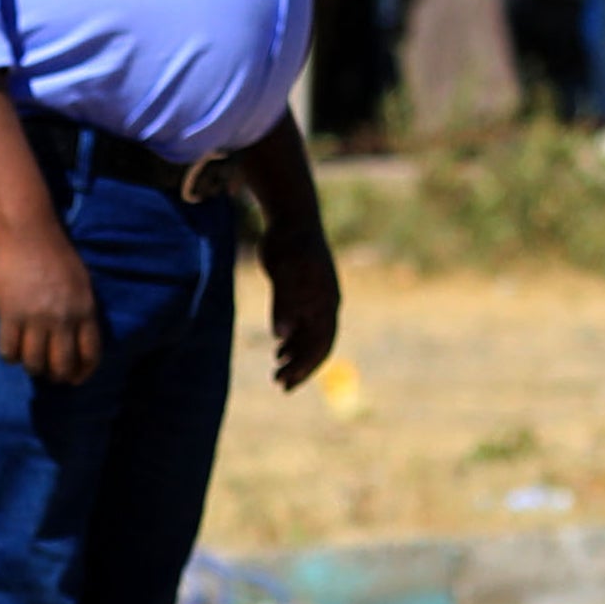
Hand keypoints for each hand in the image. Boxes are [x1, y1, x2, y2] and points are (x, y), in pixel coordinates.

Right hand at [0, 216, 102, 384]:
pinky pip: (8, 349)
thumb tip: (79, 336)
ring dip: (32, 367)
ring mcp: (36, 318)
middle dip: (56, 375)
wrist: (28, 236)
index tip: (75, 379)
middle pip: (62, 364)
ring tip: (29, 363)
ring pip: (35, 361)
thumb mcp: (83, 285)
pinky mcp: (9, 314)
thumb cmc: (57, 256)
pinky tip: (10, 352)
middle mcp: (63, 319)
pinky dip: (9, 356)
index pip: (90, 354)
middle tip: (49, 375)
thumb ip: (82, 311)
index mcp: (86, 312)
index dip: (83, 373)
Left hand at [261, 222, 338, 389]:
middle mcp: (326, 305)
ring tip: (278, 372)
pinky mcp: (306, 292)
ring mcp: (317, 299)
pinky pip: (304, 324)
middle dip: (302, 367)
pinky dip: (293, 340)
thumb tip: (281, 336)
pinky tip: (280, 348)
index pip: (320, 344)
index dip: (305, 366)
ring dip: (296, 356)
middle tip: (281, 386)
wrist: (294, 217)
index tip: (286, 382)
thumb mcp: (284, 273)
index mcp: (325, 303)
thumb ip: (283, 304)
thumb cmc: (289, 244)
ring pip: (311, 336)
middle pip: (318, 344)